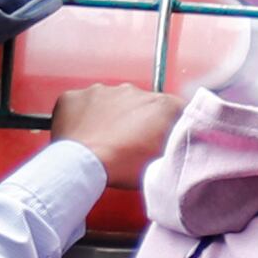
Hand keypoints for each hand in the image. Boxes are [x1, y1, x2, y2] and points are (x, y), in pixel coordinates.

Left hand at [45, 82, 189, 188]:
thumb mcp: (165, 160)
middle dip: (137, 120)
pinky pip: (82, 104)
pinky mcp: (75, 96)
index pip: (174, 110)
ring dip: (110, 117)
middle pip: (139, 104)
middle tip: (128, 144)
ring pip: (109, 102)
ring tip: (104, 142)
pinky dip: (83, 116)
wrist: (83, 166)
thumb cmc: (123, 167)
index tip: (160, 138)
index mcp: (160, 105)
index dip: (169, 125)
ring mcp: (100, 91)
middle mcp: (132, 90)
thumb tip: (182, 142)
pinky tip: (84, 135)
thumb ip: (179, 144)